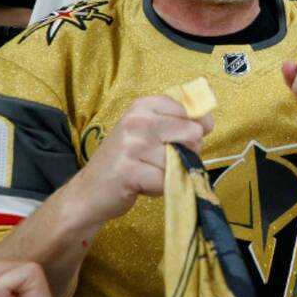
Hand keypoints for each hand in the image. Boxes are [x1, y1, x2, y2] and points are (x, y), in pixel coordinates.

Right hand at [68, 96, 212, 225]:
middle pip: (192, 134)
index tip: (182, 139)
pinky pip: (166, 180)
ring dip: (171, 173)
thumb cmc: (127, 161)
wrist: (89, 190)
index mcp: (144, 106)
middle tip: (164, 161)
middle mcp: (137, 120)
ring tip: (149, 172)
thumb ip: (177, 122)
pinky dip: (161, 188)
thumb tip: (208, 122)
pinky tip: (143, 184)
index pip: (190, 111)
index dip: (196, 129)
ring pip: (180, 160)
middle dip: (186, 152)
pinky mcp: (128, 170)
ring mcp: (131, 145)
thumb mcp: (148, 132)